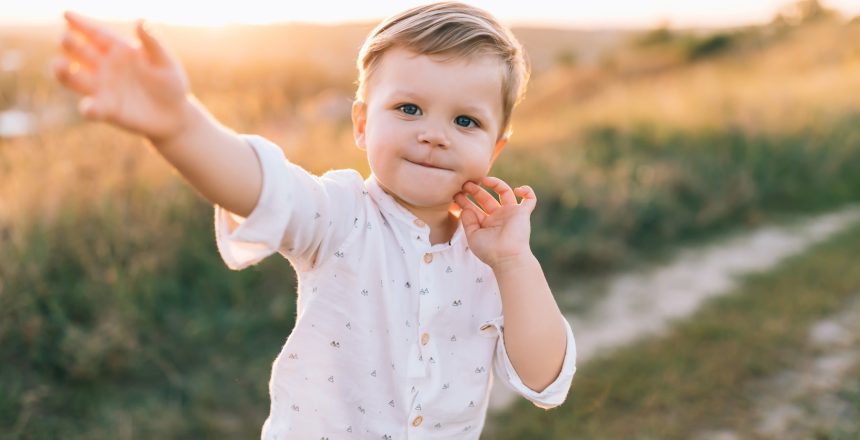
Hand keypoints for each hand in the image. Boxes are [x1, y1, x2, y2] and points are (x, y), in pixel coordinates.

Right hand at [54, 12, 190, 141]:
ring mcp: (103, 88)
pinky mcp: (107, 110)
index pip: (96, 33)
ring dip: (64, 72)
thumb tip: (141, 20)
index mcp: (119, 50)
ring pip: (75, 78)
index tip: (65, 14)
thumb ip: (153, 42)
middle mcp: (105, 67)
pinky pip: (93, 108)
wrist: (176, 115)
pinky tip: (89, 107)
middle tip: (65, 38)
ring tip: (59, 66)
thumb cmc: (171, 84)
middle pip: (80, 52)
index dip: (80, 23)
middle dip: (70, 44)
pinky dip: (89, 108)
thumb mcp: (165, 62)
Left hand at [453, 176, 536, 269]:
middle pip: (486, 198)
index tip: (455, 194)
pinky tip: (517, 190)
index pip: (474, 208)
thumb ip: (468, 221)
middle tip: (465, 184)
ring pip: (505, 192)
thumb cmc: (489, 250)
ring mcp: (511, 213)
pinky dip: (527, 191)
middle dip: (475, 190)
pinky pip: (530, 199)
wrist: (507, 257)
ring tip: (484, 179)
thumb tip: (465, 208)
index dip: (465, 200)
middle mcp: (498, 216)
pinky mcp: (523, 213)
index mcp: (486, 223)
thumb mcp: (473, 236)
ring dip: (495, 183)